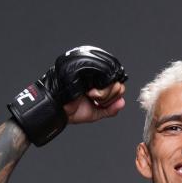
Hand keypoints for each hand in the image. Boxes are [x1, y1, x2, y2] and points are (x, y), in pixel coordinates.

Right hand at [8, 45, 127, 145]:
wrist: (58, 109)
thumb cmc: (72, 110)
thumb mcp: (95, 112)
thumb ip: (110, 109)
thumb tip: (123, 103)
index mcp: (98, 83)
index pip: (118, 85)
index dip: (114, 96)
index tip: (101, 102)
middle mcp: (96, 76)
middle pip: (118, 83)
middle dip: (108, 97)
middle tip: (94, 98)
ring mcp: (92, 72)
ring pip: (112, 81)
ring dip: (103, 94)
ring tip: (90, 95)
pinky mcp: (87, 70)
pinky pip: (105, 78)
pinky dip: (100, 91)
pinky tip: (89, 92)